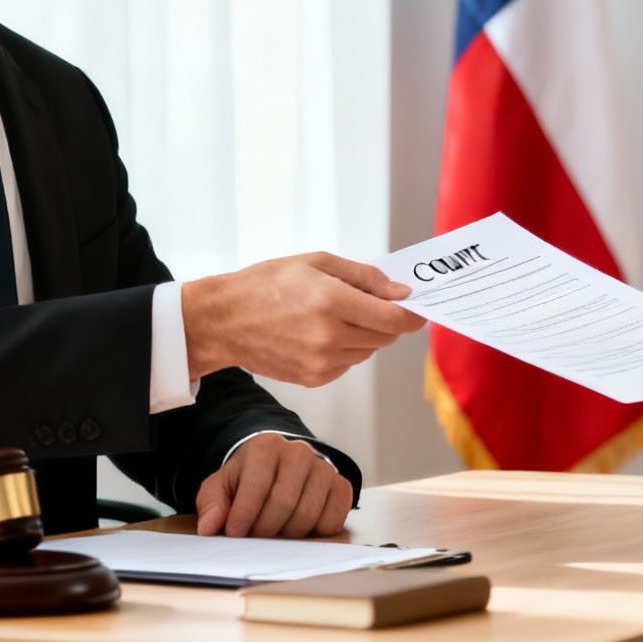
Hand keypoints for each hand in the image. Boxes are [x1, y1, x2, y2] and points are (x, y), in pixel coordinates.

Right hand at [183, 253, 420, 385]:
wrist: (225, 321)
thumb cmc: (266, 285)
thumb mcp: (317, 263)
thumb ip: (364, 277)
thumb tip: (399, 293)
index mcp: (332, 302)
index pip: (393, 319)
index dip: (411, 316)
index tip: (417, 310)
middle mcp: (329, 337)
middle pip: (384, 337)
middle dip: (386, 321)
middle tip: (371, 304)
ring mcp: (321, 362)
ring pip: (368, 351)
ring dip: (365, 335)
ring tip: (336, 316)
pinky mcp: (313, 378)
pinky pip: (348, 364)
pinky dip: (346, 349)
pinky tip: (322, 333)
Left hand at [195, 433, 352, 537]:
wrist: (279, 464)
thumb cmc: (248, 478)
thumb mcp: (222, 485)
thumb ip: (212, 504)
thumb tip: (209, 528)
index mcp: (266, 447)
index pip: (256, 488)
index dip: (243, 517)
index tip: (234, 533)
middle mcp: (299, 452)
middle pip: (283, 504)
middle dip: (264, 529)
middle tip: (254, 536)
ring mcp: (324, 468)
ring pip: (307, 515)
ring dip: (287, 534)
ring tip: (274, 531)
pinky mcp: (341, 486)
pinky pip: (332, 521)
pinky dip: (314, 533)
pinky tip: (298, 526)